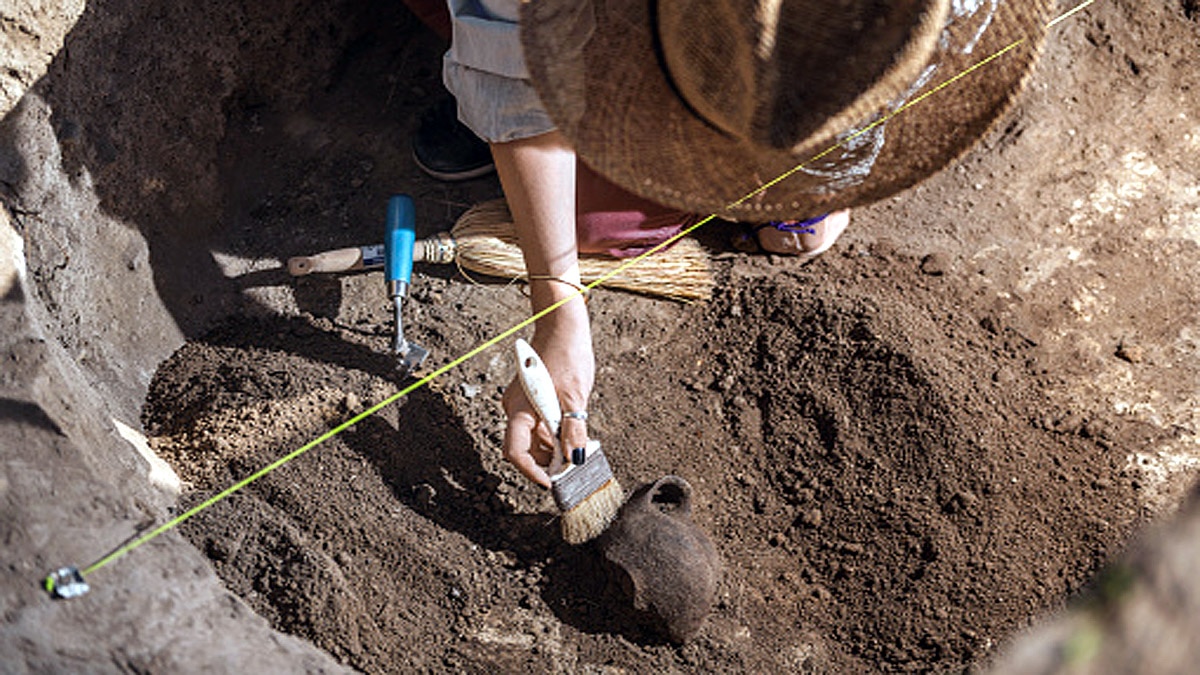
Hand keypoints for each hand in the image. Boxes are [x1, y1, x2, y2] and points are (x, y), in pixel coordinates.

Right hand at [501, 302, 593, 486]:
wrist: (562, 326)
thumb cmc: (566, 355)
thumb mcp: (574, 397)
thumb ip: (573, 430)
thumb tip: (575, 459)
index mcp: (519, 409)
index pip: (515, 452)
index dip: (531, 472)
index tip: (551, 483)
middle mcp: (515, 408)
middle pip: (524, 448)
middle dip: (546, 462)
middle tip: (572, 468)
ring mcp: (522, 404)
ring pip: (533, 438)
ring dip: (552, 449)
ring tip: (576, 451)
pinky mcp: (532, 399)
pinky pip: (539, 425)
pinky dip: (553, 435)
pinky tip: (571, 435)